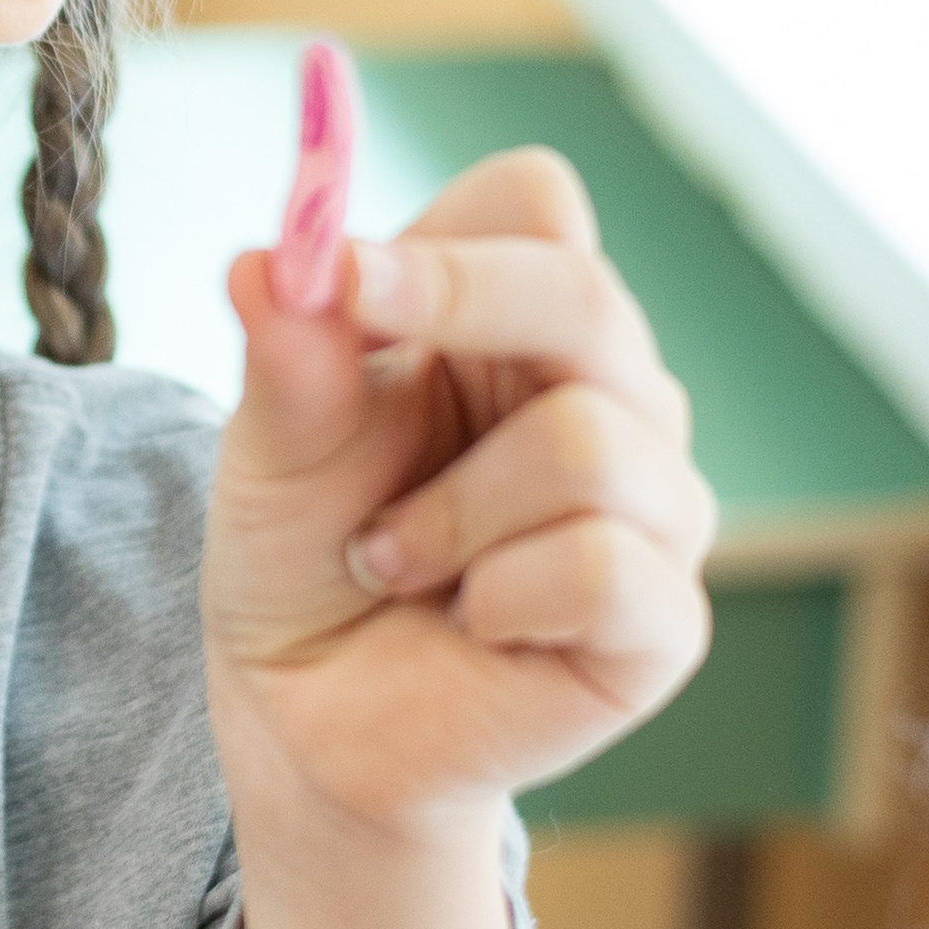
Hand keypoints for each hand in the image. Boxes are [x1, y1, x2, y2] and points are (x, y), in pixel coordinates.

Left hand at [204, 144, 714, 835]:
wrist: (306, 719)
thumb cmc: (305, 557)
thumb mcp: (273, 451)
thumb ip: (289, 359)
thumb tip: (265, 260)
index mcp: (512, 324)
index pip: (534, 209)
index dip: (441, 238)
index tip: (334, 275)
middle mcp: (608, 394)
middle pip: (585, 293)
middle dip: (458, 321)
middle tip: (348, 385)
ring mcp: (653, 505)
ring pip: (586, 444)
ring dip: (447, 515)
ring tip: (388, 560)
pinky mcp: (663, 621)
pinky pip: (602, 568)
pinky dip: (498, 597)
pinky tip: (466, 621)